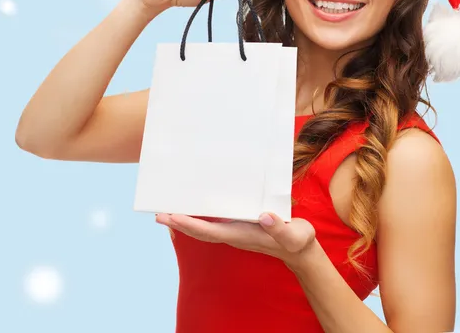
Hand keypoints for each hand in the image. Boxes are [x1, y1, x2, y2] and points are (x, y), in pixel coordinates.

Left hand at [155, 212, 316, 265]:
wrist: (300, 250)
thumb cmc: (297, 241)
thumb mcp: (294, 234)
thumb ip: (279, 227)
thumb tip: (263, 217)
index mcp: (242, 235)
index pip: (210, 231)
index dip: (190, 224)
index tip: (172, 217)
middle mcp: (234, 234)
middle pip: (200, 231)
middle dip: (179, 224)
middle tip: (159, 214)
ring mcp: (236, 232)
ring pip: (205, 228)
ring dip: (185, 221)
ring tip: (168, 212)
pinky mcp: (240, 227)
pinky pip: (214, 223)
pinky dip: (199, 217)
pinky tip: (195, 209)